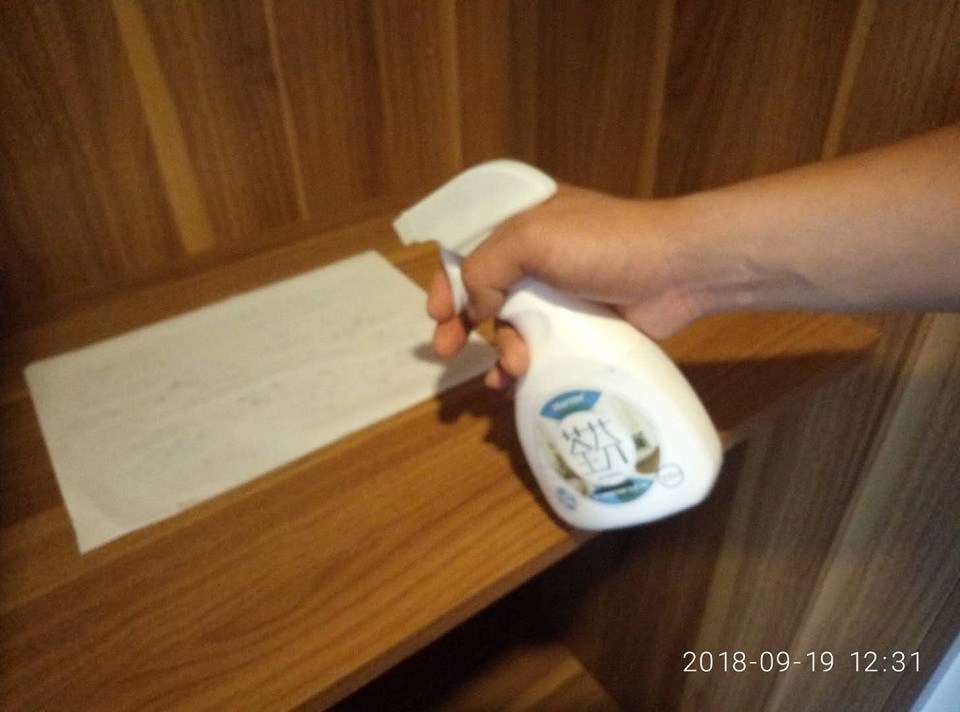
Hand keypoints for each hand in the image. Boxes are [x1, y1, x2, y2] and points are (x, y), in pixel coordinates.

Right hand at [427, 185, 705, 388]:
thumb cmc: (603, 245)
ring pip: (510, 327)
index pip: (469, 250)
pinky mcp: (582, 327)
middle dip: (460, 323)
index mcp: (523, 225)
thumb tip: (473, 306)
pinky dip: (525, 366)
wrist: (677, 270)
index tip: (435, 313)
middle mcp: (537, 257)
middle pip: (484, 292)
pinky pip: (541, 349)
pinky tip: (517, 382)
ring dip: (499, 351)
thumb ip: (486, 268)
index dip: (446, 280)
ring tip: (508, 370)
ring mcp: (561, 295)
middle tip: (445, 350)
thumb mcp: (531, 239)